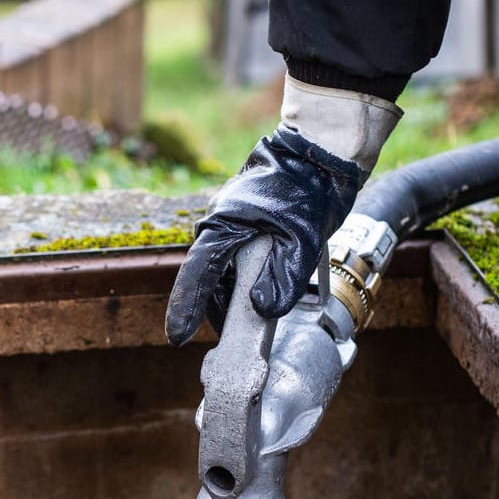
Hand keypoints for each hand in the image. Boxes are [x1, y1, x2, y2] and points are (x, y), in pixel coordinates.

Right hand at [165, 127, 364, 344]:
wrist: (320, 157)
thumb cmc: (307, 192)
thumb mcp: (301, 242)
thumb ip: (282, 279)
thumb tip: (262, 311)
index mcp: (223, 226)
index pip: (197, 275)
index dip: (186, 308)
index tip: (178, 337)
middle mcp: (219, 226)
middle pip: (211, 279)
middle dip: (224, 308)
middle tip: (241, 341)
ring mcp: (230, 226)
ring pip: (226, 273)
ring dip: (240, 295)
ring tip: (262, 317)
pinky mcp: (244, 228)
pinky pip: (237, 261)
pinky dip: (248, 280)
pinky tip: (266, 292)